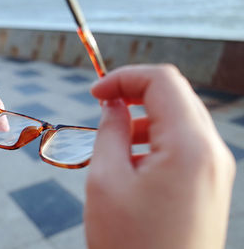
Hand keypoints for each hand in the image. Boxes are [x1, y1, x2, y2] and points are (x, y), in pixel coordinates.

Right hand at [85, 65, 235, 248]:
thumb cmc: (129, 243)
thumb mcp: (106, 180)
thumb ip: (110, 131)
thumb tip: (113, 106)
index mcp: (189, 145)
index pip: (162, 81)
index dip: (124, 78)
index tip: (95, 93)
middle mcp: (212, 152)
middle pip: (175, 96)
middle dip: (135, 94)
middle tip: (103, 109)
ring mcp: (215, 169)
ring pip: (180, 119)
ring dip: (144, 119)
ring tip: (115, 142)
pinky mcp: (209, 184)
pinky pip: (184, 145)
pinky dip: (156, 140)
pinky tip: (133, 163)